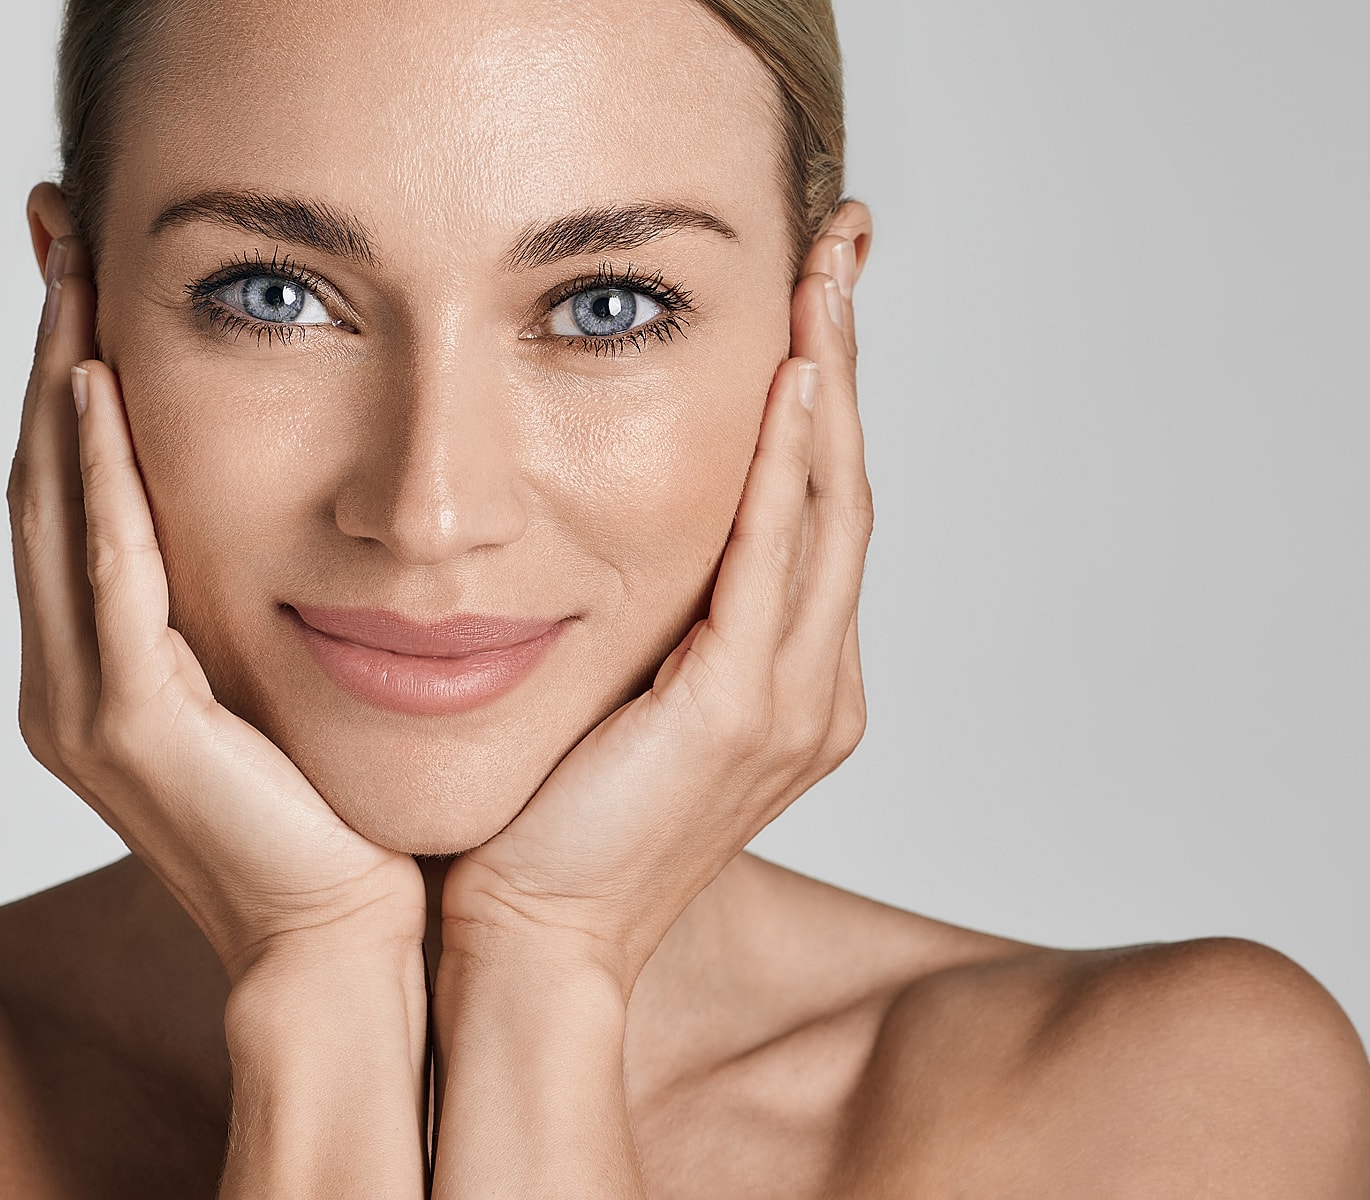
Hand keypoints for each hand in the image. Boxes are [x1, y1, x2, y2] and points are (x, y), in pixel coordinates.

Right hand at [9, 232, 423, 978]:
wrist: (347, 945)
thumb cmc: (330, 821)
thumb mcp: (272, 682)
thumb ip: (236, 604)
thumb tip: (276, 509)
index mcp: (94, 676)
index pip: (66, 498)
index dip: (61, 383)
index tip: (79, 277)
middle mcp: (66, 686)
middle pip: (40, 484)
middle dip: (46, 354)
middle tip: (57, 235)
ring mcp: (84, 709)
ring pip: (54, 510)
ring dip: (59, 386)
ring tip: (73, 276)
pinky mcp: (133, 726)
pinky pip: (109, 574)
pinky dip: (99, 479)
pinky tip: (99, 389)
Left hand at [441, 230, 871, 988]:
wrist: (524, 941)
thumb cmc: (544, 823)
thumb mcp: (612, 694)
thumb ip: (647, 615)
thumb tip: (609, 521)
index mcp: (785, 680)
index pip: (816, 505)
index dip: (822, 392)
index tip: (812, 288)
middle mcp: (813, 686)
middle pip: (843, 487)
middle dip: (844, 356)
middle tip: (840, 241)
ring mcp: (790, 704)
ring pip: (828, 507)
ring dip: (829, 382)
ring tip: (823, 273)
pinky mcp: (741, 716)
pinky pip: (774, 562)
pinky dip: (785, 466)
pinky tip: (785, 379)